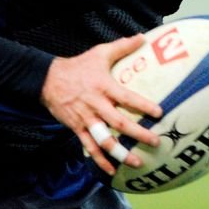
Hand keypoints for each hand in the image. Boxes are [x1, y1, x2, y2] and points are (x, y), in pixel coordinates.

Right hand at [41, 34, 162, 176]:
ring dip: (121, 153)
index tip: (159, 113)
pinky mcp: (77, 128)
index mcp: (104, 87)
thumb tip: (143, 37)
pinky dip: (100, 160)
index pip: (127, 98)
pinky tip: (112, 170)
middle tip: (155, 142)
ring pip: (104, 140)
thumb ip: (123, 46)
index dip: (143, 106)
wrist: (48, 79)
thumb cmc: (79, 66)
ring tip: (137, 162)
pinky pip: (90, 147)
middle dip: (138, 134)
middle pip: (119, 123)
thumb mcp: (100, 53)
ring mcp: (86, 119)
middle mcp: (96, 105)